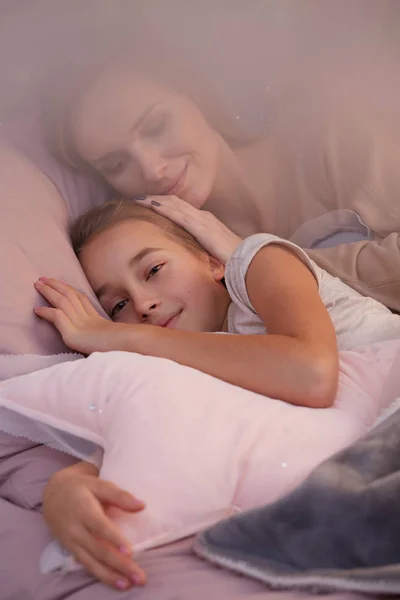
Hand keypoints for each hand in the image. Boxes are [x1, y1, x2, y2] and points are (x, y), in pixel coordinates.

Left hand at [34, 278, 126, 353]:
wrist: (126, 348)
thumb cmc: (123, 348)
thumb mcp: (114, 339)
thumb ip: (107, 337)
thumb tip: (107, 342)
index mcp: (97, 319)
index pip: (82, 300)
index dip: (70, 290)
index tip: (61, 284)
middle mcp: (88, 318)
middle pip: (70, 295)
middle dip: (57, 285)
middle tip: (44, 278)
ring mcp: (80, 324)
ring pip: (62, 302)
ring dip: (49, 292)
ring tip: (38, 285)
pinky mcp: (73, 333)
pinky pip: (57, 317)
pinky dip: (47, 312)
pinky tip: (37, 310)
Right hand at [43, 463, 145, 589]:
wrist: (53, 494)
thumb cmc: (82, 488)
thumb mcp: (99, 485)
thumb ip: (120, 496)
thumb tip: (142, 505)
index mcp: (84, 510)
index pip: (100, 527)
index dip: (114, 540)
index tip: (129, 551)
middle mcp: (76, 529)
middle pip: (99, 550)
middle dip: (119, 564)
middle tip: (139, 576)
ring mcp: (72, 542)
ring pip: (92, 563)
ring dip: (111, 576)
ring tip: (129, 584)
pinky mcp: (72, 551)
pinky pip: (87, 565)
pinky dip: (102, 575)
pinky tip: (117, 582)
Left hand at [136, 195, 241, 263]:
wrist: (250, 262)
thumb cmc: (236, 263)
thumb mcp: (217, 256)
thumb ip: (206, 254)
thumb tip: (198, 263)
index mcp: (208, 223)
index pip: (183, 210)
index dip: (166, 205)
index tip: (149, 204)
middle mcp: (204, 217)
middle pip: (175, 203)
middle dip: (156, 198)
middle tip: (137, 196)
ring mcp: (202, 220)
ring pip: (174, 204)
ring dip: (155, 200)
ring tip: (138, 197)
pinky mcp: (200, 227)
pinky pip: (177, 213)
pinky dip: (162, 207)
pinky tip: (150, 203)